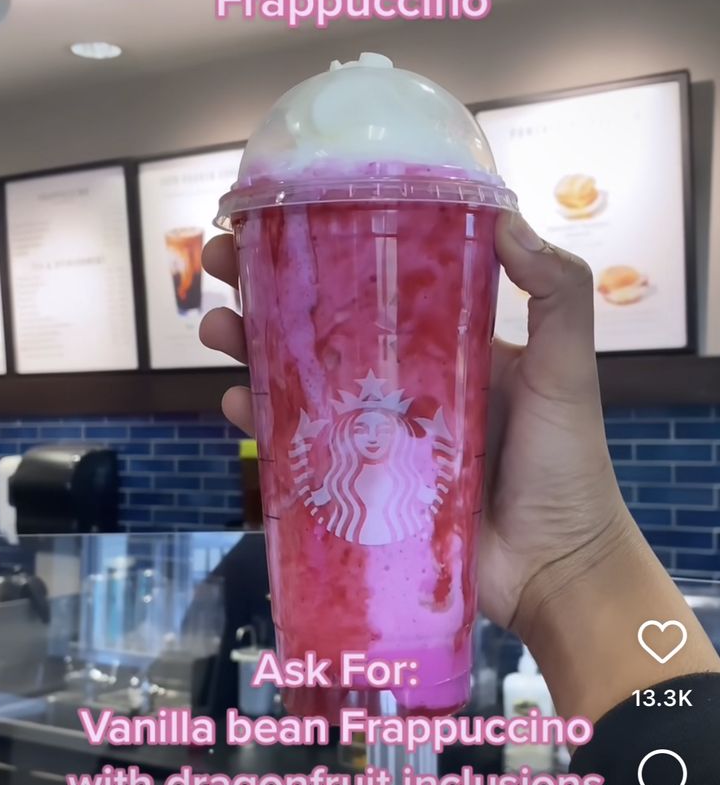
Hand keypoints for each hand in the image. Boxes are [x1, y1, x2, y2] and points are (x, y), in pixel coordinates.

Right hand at [200, 213, 627, 631]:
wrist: (558, 569)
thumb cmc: (568, 466)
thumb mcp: (569, 368)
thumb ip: (556, 293)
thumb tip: (505, 215)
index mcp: (447, 345)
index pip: (376, 283)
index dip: (328, 248)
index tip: (284, 217)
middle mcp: (404, 384)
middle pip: (322, 328)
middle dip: (266, 291)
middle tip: (222, 261)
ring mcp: (376, 437)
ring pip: (299, 383)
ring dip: (250, 350)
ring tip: (216, 327)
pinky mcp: (359, 489)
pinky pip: (301, 451)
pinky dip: (264, 424)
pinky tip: (238, 402)